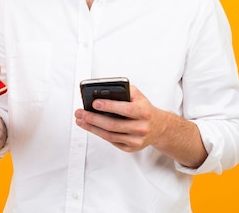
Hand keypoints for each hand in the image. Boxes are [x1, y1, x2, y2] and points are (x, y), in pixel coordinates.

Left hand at [74, 84, 207, 167]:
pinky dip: (99, 133)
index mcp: (144, 111)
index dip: (109, 106)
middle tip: (80, 113)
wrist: (159, 127)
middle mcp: (141, 127)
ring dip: (92, 127)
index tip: (94, 103)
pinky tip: (90, 127)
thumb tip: (102, 92)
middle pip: (113, 125)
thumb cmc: (144, 109)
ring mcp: (136, 140)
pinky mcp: (131, 148)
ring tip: (80, 120)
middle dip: (93, 118)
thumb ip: (124, 91)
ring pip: (109, 135)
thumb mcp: (138, 96)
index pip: (125, 109)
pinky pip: (111, 141)